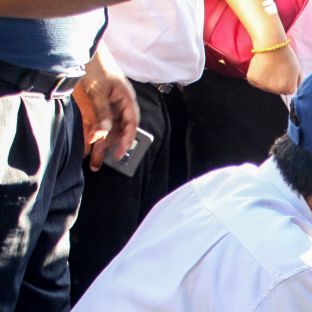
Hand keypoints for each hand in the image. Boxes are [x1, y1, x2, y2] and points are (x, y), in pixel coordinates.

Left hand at [72, 49, 137, 172]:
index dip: (126, 140)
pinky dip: (92, 133)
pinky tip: (86, 144)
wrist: (81, 48)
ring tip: (91, 159)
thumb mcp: (97, 91)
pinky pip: (97, 123)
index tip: (118, 154)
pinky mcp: (98, 104)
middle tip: (98, 163)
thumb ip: (101, 113)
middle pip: (118, 130)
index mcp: (127, 99)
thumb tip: (102, 134)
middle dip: (108, 147)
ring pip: (107, 129)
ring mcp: (109, 104)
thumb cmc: (95, 66)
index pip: (131, 124)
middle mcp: (120, 104)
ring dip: (99, 143)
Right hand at [246, 46, 301, 94]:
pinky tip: (260, 67)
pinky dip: (256, 76)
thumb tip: (294, 89)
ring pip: (265, 86)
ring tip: (267, 67)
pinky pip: (255, 82)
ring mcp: (264, 86)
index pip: (287, 90)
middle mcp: (276, 91)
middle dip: (275, 82)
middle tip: (274, 69)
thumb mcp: (297, 70)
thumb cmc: (285, 56)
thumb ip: (297, 82)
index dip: (285, 81)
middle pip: (275, 90)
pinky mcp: (253, 80)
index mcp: (288, 89)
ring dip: (265, 80)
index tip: (283, 72)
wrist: (271, 45)